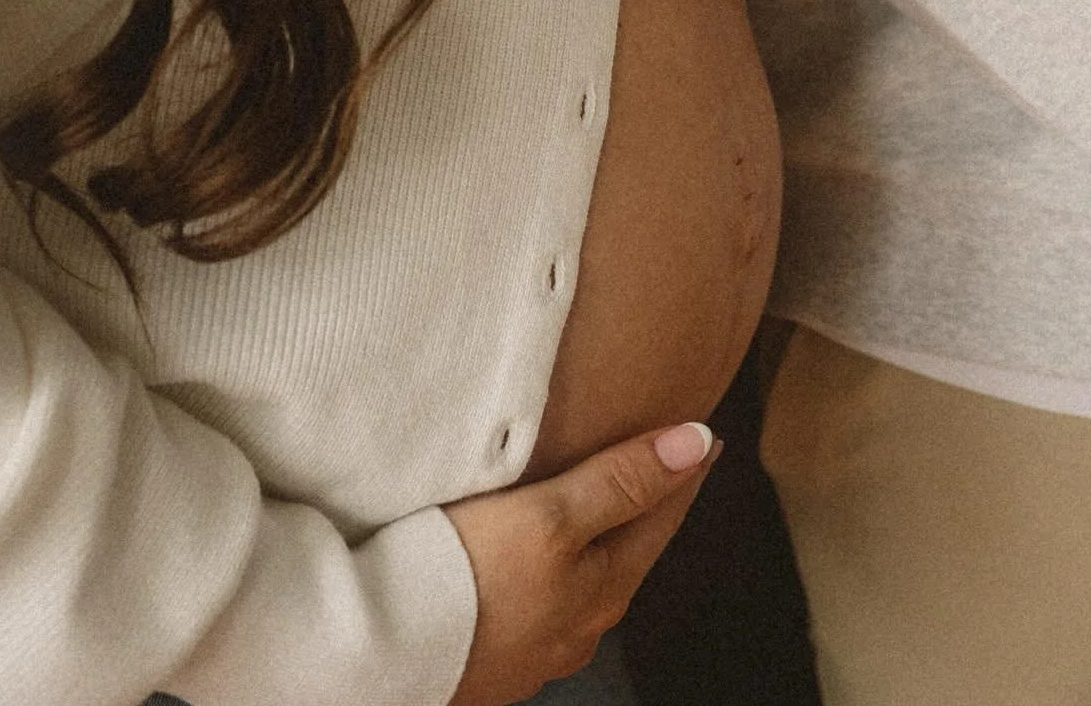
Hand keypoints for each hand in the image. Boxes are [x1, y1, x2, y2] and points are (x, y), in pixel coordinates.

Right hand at [446, 421, 719, 705]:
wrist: (383, 653)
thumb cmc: (470, 577)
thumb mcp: (553, 516)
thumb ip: (623, 481)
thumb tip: (698, 443)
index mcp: (605, 589)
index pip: (662, 516)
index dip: (684, 471)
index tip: (706, 436)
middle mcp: (581, 626)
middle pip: (627, 549)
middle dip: (643, 506)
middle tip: (659, 461)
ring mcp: (536, 647)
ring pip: (582, 578)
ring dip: (594, 538)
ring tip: (595, 501)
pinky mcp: (491, 651)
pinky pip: (538, 598)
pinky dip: (549, 565)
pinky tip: (527, 556)